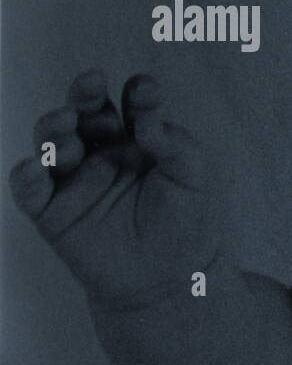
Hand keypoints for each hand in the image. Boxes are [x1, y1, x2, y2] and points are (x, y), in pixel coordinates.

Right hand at [9, 69, 221, 310]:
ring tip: (66, 124)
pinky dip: (26, 177)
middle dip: (84, 96)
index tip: (145, 91)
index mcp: (138, 139)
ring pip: (52, 143)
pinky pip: (29, 190)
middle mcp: (102, 152)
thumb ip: (175, 143)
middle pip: (84, 114)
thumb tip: (148, 116)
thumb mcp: (193, 177)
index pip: (132, 106)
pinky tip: (34, 169)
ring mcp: (74, 180)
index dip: (137, 94)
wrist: (171, 279)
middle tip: (91, 85)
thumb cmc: (186, 222)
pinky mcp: (52, 212)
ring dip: (53, 129)